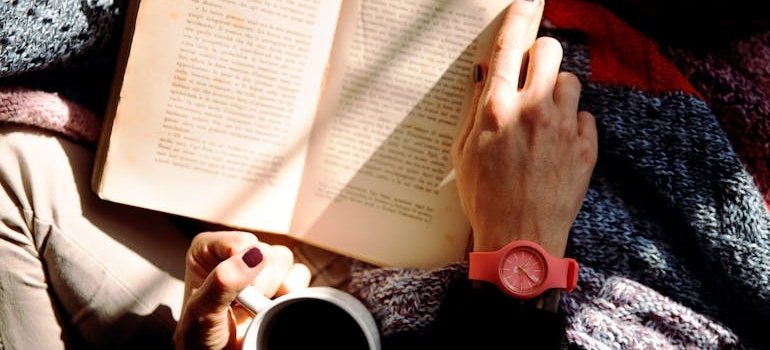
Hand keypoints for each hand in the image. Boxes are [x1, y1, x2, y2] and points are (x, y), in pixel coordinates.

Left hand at [173, 231, 310, 348]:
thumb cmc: (200, 339)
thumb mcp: (201, 313)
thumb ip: (222, 283)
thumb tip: (254, 255)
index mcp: (207, 250)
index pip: (240, 243)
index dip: (242, 270)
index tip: (231, 296)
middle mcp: (234, 253)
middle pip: (265, 251)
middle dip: (258, 284)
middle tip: (241, 306)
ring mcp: (258, 267)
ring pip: (283, 259)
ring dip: (275, 289)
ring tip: (256, 307)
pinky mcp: (279, 281)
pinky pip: (299, 274)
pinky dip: (291, 294)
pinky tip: (272, 307)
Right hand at [452, 0, 597, 256]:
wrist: (520, 241)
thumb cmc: (484, 199)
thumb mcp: (462, 152)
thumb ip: (475, 108)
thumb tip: (486, 75)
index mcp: (496, 109)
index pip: (509, 46)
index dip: (519, 16)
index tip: (528, 0)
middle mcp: (532, 110)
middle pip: (549, 50)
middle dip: (540, 54)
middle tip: (531, 72)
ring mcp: (563, 128)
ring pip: (570, 81)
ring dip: (556, 91)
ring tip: (544, 118)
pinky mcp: (586, 148)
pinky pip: (585, 116)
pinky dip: (573, 124)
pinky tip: (558, 145)